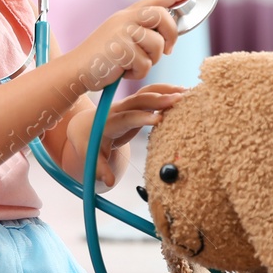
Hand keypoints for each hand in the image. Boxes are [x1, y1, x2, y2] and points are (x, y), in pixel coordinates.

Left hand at [65, 83, 187, 187]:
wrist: (85, 126)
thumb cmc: (89, 142)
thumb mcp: (90, 156)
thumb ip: (100, 168)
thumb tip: (108, 181)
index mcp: (109, 122)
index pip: (126, 118)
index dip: (142, 118)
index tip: (159, 119)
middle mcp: (119, 109)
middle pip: (139, 100)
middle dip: (159, 99)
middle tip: (179, 100)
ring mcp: (129, 104)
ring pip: (147, 92)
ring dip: (166, 90)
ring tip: (188, 92)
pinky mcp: (137, 103)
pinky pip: (153, 94)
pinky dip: (167, 91)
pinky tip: (185, 93)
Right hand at [67, 0, 191, 90]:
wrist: (76, 70)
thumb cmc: (102, 58)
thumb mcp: (120, 37)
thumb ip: (140, 31)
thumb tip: (168, 31)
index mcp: (126, 15)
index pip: (154, 0)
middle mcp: (125, 19)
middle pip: (162, 17)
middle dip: (171, 35)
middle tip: (167, 50)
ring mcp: (122, 33)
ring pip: (157, 44)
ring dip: (150, 60)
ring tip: (132, 64)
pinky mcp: (121, 50)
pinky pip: (145, 63)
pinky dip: (138, 72)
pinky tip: (123, 72)